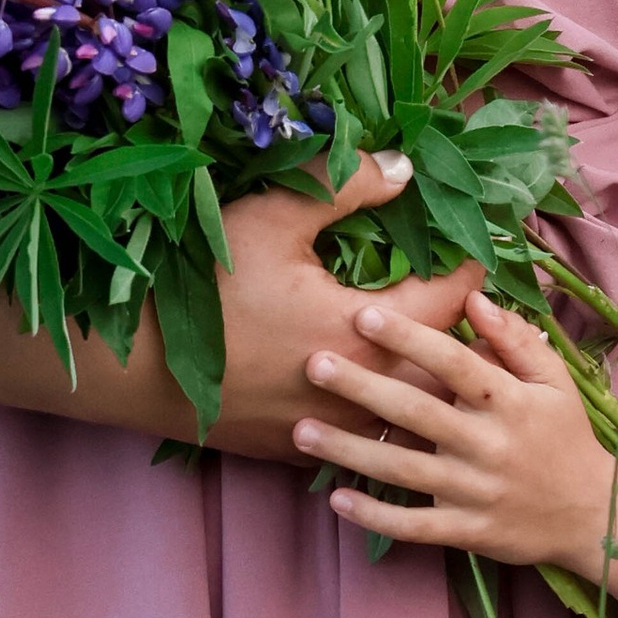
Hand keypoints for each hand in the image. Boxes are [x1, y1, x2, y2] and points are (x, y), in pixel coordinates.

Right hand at [199, 151, 486, 460]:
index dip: (470, 269)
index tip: (480, 249)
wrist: (137, 369)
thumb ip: (346, 185)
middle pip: (444, 369)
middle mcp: (367, 393)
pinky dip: (380, 417)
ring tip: (435, 354)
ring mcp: (336, 431)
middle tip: (469, 304)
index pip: (450, 300)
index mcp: (370, 333)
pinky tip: (375, 396)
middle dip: (460, 334)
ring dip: (425, 383)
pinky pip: (362, 440)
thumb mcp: (275, 217)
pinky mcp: (301, 450)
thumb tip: (405, 167)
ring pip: (407, 415)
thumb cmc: (208, 285)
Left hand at [293, 289, 617, 617]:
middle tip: (313, 364)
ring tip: (301, 431)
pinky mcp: (468, 531)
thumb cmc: (566, 437)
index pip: (455, 363)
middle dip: (363, 388)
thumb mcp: (554, 382)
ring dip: (350, 452)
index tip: (364, 314)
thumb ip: (514, 339)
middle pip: (418, 413)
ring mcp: (476, 492)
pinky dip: (375, 516)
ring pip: (404, 471)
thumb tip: (473, 296)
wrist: (594, 516)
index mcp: (511, 402)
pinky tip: (335, 500)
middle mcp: (490, 445)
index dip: (410, 339)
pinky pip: (415, 526)